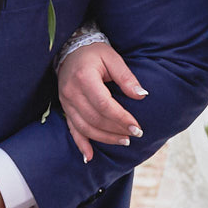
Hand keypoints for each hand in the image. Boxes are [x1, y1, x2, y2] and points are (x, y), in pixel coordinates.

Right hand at [56, 41, 145, 160]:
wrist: (71, 50)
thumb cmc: (95, 53)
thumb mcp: (113, 59)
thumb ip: (126, 77)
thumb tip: (142, 95)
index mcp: (84, 78)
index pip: (104, 104)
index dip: (121, 118)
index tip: (137, 127)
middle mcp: (71, 92)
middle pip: (95, 118)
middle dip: (116, 130)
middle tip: (134, 135)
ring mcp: (66, 101)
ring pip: (84, 127)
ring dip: (104, 138)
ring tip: (123, 141)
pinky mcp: (65, 108)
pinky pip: (72, 129)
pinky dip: (81, 144)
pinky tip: (89, 157)